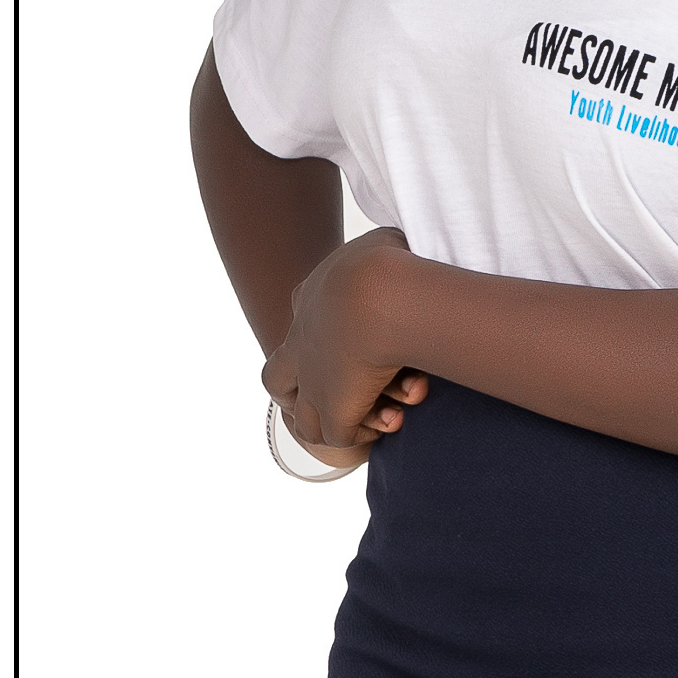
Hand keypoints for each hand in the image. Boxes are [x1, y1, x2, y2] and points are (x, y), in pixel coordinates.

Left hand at [261, 227, 428, 457]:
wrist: (375, 294)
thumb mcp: (383, 243)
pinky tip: (389, 421)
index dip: (330, 335)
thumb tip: (397, 244)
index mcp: (311, 300)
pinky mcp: (332, 407)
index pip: (305, 323)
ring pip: (304, 414)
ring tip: (380, 413)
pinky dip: (361, 434)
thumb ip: (385, 248)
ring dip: (338, 418)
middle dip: (301, 390)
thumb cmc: (386, 263)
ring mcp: (313, 380)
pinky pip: (337, 434)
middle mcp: (301, 344)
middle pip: (280, 377)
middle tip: (345, 389)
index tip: (371, 337)